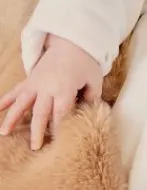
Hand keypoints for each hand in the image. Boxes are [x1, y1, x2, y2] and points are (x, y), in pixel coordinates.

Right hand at [0, 35, 101, 149]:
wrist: (71, 42)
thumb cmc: (86, 62)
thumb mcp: (95, 79)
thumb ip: (92, 98)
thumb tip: (90, 114)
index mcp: (65, 88)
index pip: (60, 113)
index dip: (58, 127)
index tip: (58, 141)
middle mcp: (47, 87)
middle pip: (40, 112)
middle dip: (37, 131)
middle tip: (35, 147)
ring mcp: (36, 83)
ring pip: (21, 103)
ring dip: (13, 118)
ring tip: (4, 133)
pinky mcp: (30, 79)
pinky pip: (15, 90)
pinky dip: (5, 100)